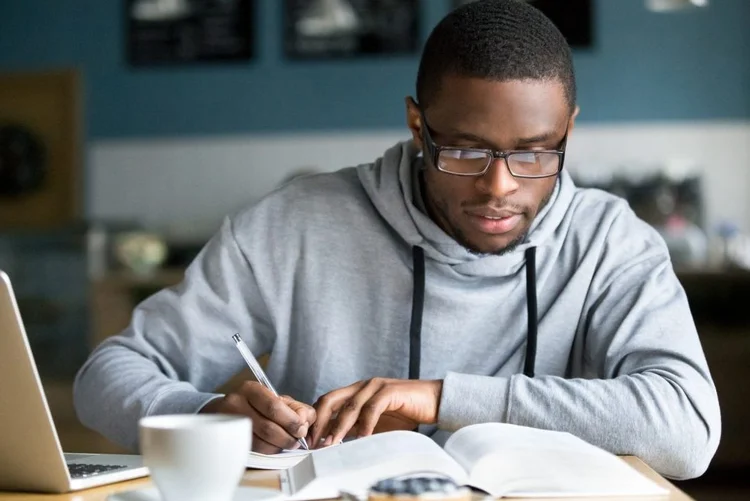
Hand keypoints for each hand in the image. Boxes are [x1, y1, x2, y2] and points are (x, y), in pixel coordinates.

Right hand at [200, 381, 314, 453]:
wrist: (224, 411)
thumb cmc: (256, 405)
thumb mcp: (276, 399)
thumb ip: (296, 408)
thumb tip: (306, 420)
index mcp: (251, 389)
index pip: (274, 407)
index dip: (291, 421)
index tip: (302, 429)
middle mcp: (237, 404)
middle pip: (268, 427)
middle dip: (288, 437)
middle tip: (297, 440)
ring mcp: (230, 423)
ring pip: (260, 442)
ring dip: (279, 446)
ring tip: (288, 443)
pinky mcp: (229, 439)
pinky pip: (253, 450)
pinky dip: (269, 451)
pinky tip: (275, 446)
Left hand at [310, 378, 442, 447]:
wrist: (434, 401)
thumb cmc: (405, 412)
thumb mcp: (375, 422)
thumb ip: (356, 427)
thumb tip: (334, 440)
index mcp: (356, 391)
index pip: (327, 402)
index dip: (316, 420)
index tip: (309, 440)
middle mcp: (362, 386)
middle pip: (331, 399)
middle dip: (319, 421)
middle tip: (314, 442)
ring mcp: (376, 386)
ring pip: (350, 406)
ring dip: (339, 426)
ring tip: (332, 443)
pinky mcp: (390, 391)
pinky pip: (372, 408)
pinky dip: (365, 424)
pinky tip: (362, 438)